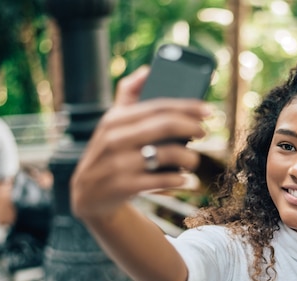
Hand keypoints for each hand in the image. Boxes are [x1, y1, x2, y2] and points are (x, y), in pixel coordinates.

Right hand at [70, 66, 210, 219]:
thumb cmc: (109, 153)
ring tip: (193, 160)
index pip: (158, 106)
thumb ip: (128, 96)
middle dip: (192, 127)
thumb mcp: (111, 123)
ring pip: (168, 154)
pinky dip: (179, 179)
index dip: (187, 106)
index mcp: (115, 119)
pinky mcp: (125, 186)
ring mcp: (119, 164)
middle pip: (165, 125)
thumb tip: (147, 70)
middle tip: (205, 132)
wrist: (88, 194)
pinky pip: (162, 180)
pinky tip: (184, 179)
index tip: (209, 110)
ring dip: (189, 158)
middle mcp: (115, 138)